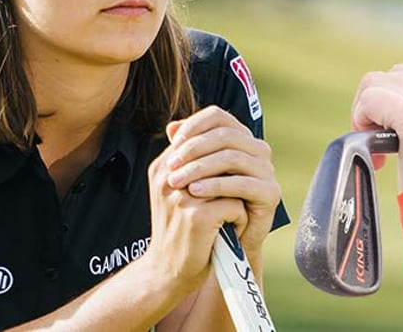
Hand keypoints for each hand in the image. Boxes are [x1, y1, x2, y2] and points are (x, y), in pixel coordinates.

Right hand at [146, 126, 247, 292]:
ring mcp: (181, 196)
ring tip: (236, 209)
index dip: (225, 153)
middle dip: (235, 173)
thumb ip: (192, 163)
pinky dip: (239, 218)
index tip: (234, 172)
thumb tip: (216, 131)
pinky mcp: (196, 216)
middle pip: (219, 154)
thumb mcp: (177, 191)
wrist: (167, 272)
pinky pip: (235, 204)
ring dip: (238, 195)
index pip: (201, 138)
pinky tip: (230, 229)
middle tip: (239, 193)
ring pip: (230, 179)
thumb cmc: (180, 230)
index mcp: (163, 167)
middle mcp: (168, 177)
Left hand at [163, 106, 280, 258]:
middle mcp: (257, 150)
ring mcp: (267, 170)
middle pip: (225, 135)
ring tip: (177, 181)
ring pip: (232, 157)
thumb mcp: (191, 174)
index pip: (218, 117)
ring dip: (200, 167)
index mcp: (240, 138)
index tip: (173, 143)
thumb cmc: (204, 205)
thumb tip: (171, 127)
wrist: (219, 244)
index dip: (194, 125)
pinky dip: (216, 185)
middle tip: (171, 165)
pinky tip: (195, 191)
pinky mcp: (271, 193)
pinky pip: (242, 183)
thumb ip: (186, 149)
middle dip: (194, 148)